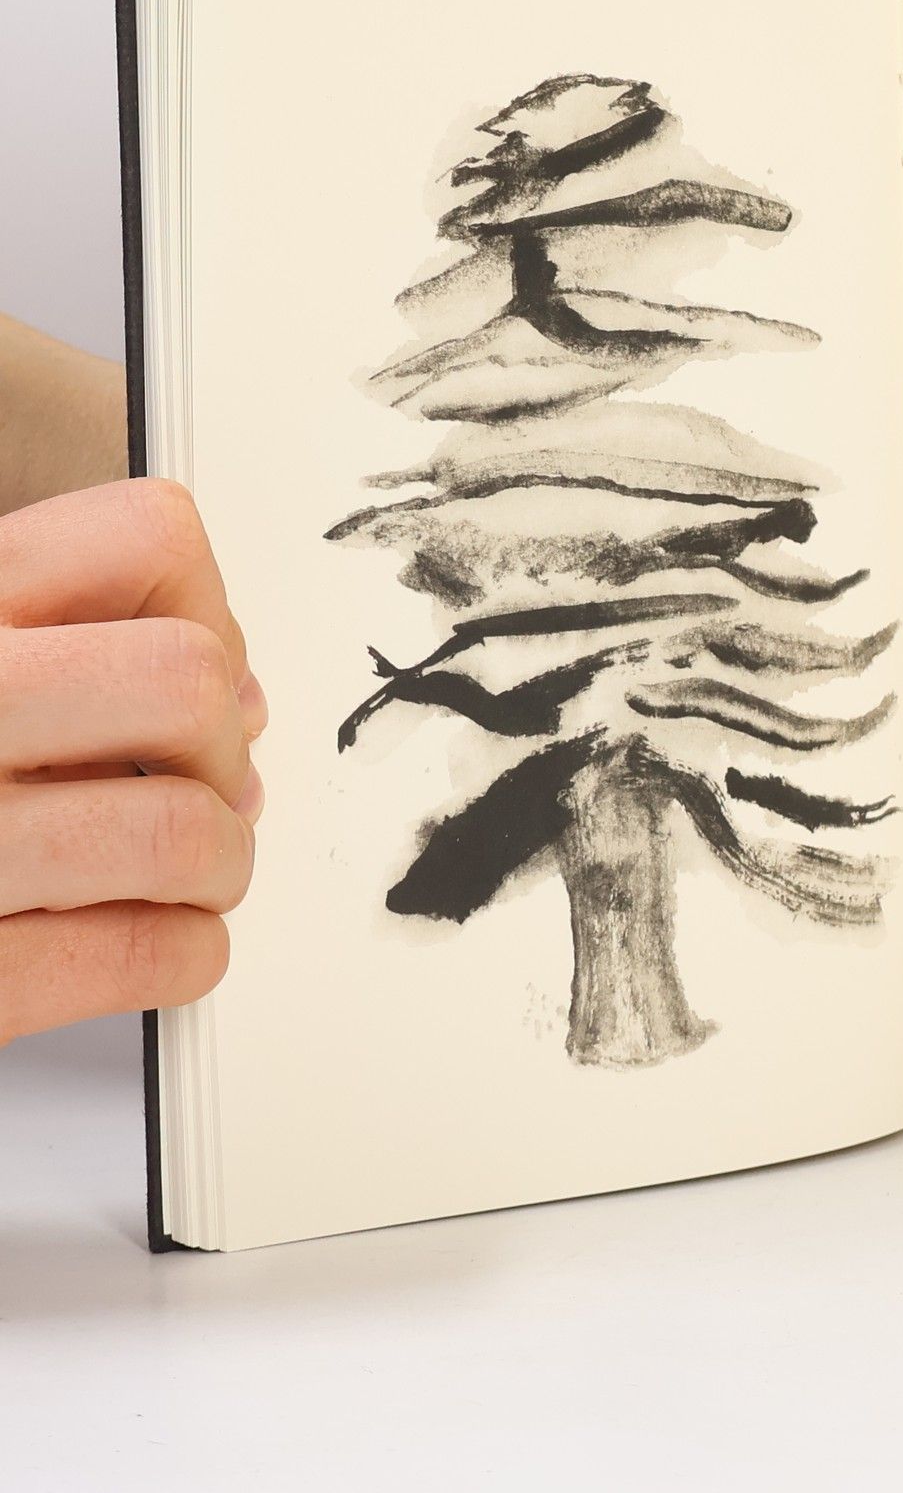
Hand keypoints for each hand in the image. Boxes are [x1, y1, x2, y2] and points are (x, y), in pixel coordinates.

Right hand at [0, 479, 266, 1044]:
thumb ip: (71, 652)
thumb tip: (241, 701)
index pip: (144, 538)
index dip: (204, 608)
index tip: (193, 663)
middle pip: (184, 682)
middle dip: (219, 748)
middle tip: (198, 785)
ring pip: (183, 832)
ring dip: (218, 863)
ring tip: (188, 874)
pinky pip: (140, 955)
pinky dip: (182, 953)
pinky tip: (155, 941)